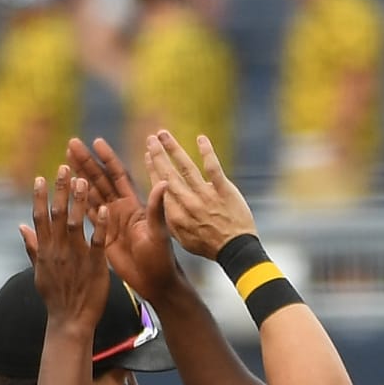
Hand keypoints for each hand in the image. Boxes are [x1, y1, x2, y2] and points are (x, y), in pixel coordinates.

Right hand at [18, 165, 111, 327]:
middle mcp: (57, 251)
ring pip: (74, 223)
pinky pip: (97, 242)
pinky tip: (104, 209)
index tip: (41, 177)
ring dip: (78, 201)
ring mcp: (75, 258)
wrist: (69, 322)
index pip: (40, 218)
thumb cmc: (56, 297)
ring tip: (83, 180)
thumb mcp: (39, 271)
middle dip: (60, 190)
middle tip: (64, 167)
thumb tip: (20, 226)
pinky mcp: (94, 266)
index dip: (40, 197)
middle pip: (56, 215)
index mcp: (45, 251)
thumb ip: (32, 246)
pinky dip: (99, 225)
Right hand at [66, 135, 185, 303]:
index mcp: (134, 205)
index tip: (96, 142)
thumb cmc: (161, 258)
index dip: (107, 158)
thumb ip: (157, 208)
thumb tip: (163, 182)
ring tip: (65, 161)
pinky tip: (65, 191)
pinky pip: (87, 215)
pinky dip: (76, 202)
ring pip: (91, 194)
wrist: (154, 281)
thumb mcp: (159, 232)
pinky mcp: (102, 235)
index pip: (118, 175)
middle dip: (87, 162)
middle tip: (71, 144)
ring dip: (79, 178)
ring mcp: (111, 221)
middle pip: (101, 180)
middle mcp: (121, 209)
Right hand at [144, 130, 256, 259]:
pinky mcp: (223, 191)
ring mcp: (206, 196)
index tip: (147, 155)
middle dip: (158, 155)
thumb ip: (171, 218)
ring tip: (164, 134)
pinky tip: (201, 138)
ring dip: (173, 149)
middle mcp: (188, 204)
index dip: (152, 169)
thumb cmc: (208, 245)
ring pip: (186, 167)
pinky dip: (207, 152)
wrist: (235, 250)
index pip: (160, 187)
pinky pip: (213, 168)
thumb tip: (163, 199)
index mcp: (175, 216)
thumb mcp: (183, 238)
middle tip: (150, 138)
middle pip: (168, 175)